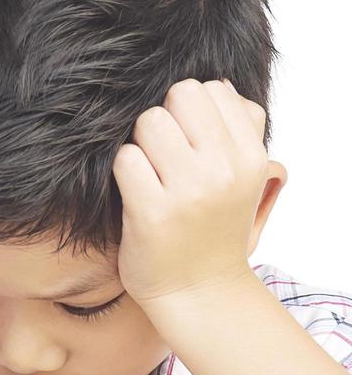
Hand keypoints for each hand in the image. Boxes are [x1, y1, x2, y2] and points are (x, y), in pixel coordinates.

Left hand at [113, 79, 278, 305]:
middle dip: (163, 119)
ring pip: (148, 122)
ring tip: (149, 175)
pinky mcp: (152, 211)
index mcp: (251, 156)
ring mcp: (189, 191)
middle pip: (179, 96)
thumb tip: (217, 83)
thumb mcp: (243, 177)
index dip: (188, 110)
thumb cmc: (212, 226)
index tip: (187, 141)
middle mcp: (225, 169)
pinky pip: (124, 158)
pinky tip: (134, 193)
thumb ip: (237, 128)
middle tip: (163, 156)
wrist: (198, 291)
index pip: (211, 89)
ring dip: (140, 145)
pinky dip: (122, 172)